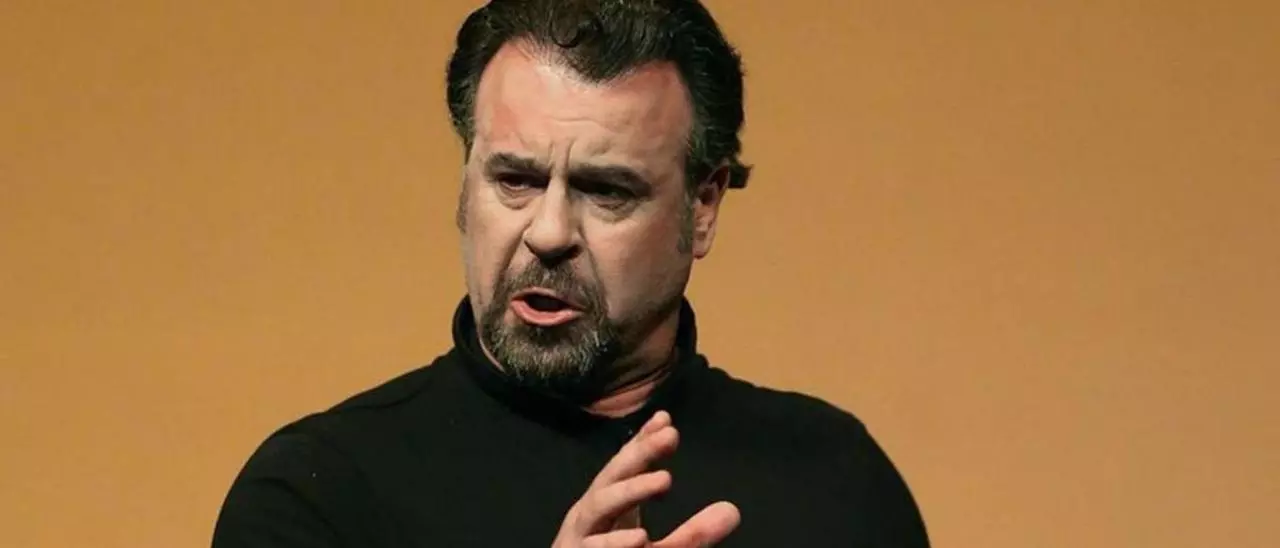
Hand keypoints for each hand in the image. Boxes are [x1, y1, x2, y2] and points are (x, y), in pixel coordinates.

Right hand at [551, 411, 740, 547]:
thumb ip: (692, 534)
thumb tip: (731, 510)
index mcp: (608, 508)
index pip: (625, 467)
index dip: (644, 443)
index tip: (667, 421)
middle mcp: (589, 517)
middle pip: (612, 476)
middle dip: (640, 454)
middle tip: (670, 435)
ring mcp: (580, 538)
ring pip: (599, 507)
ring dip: (631, 490)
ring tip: (665, 478)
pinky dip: (613, 543)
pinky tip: (639, 537)